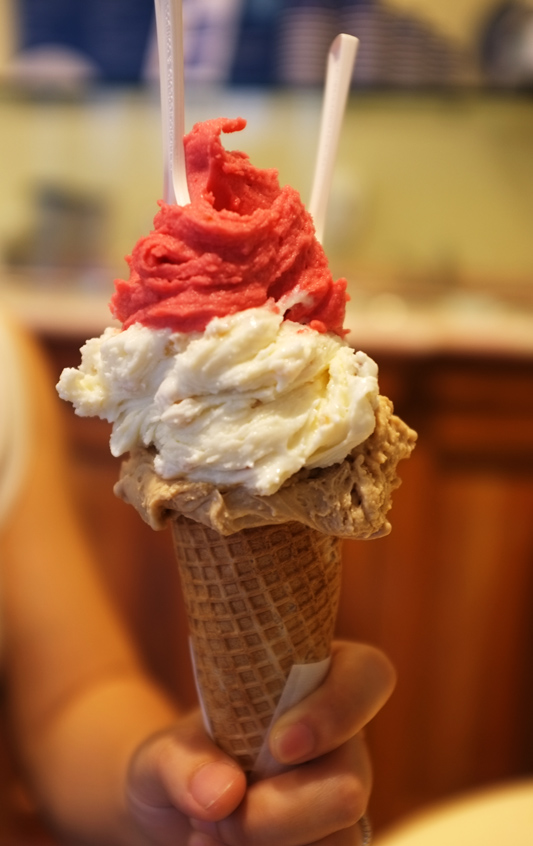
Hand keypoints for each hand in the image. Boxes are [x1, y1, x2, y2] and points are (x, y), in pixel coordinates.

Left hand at [127, 640, 394, 845]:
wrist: (177, 814)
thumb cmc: (182, 764)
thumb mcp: (163, 752)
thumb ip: (182, 762)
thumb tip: (224, 793)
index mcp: (316, 684)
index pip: (368, 675)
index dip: (337, 708)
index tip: (280, 744)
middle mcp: (344, 744)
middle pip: (350, 786)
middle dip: (277, 815)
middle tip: (220, 813)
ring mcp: (344, 801)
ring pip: (339, 841)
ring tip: (209, 834)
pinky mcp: (333, 844)